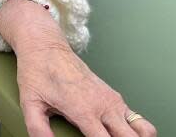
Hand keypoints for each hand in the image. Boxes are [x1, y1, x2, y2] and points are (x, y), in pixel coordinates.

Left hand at [15, 43, 156, 136]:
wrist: (46, 47)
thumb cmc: (38, 72)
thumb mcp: (30, 102)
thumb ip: (38, 128)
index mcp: (84, 110)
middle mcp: (104, 106)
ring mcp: (113, 101)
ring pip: (144, 129)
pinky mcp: (115, 97)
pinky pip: (138, 119)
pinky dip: (136, 131)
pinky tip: (120, 136)